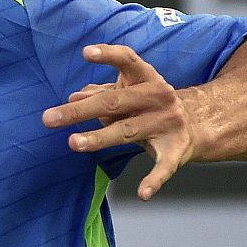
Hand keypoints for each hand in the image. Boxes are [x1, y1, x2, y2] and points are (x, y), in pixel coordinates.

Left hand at [41, 44, 198, 200]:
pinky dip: (154, 181)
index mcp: (146, 78)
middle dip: (80, 111)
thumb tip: (72, 97)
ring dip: (99, 138)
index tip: (86, 52)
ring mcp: (167, 124)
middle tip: (49, 118)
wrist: (198, 124)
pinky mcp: (176, 149)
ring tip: (73, 143)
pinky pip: (163, 167)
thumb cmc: (149, 105)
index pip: (128, 61)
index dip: (108, 56)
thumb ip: (101, 94)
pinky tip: (142, 193)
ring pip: (127, 131)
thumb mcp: (129, 93)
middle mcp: (158, 97)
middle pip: (114, 103)